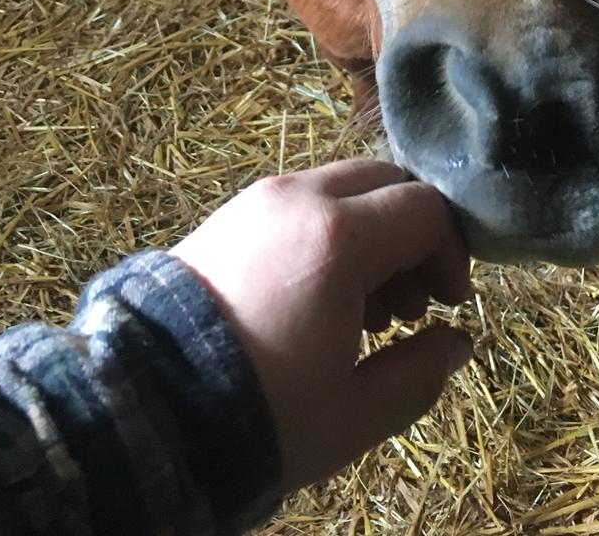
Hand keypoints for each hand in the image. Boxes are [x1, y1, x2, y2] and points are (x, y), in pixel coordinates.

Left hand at [173, 158, 472, 494]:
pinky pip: (298, 205)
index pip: (426, 209)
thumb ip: (418, 373)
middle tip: (412, 303)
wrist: (142, 413)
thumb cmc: (258, 415)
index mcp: (340, 237)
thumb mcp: (354, 413)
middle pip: (385, 184)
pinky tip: (317, 301)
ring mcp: (257, 201)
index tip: (449, 305)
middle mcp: (300, 199)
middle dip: (412, 236)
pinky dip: (327, 235)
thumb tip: (456, 343)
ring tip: (364, 313)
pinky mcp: (226, 216)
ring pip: (341, 190)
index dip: (451, 254)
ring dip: (371, 236)